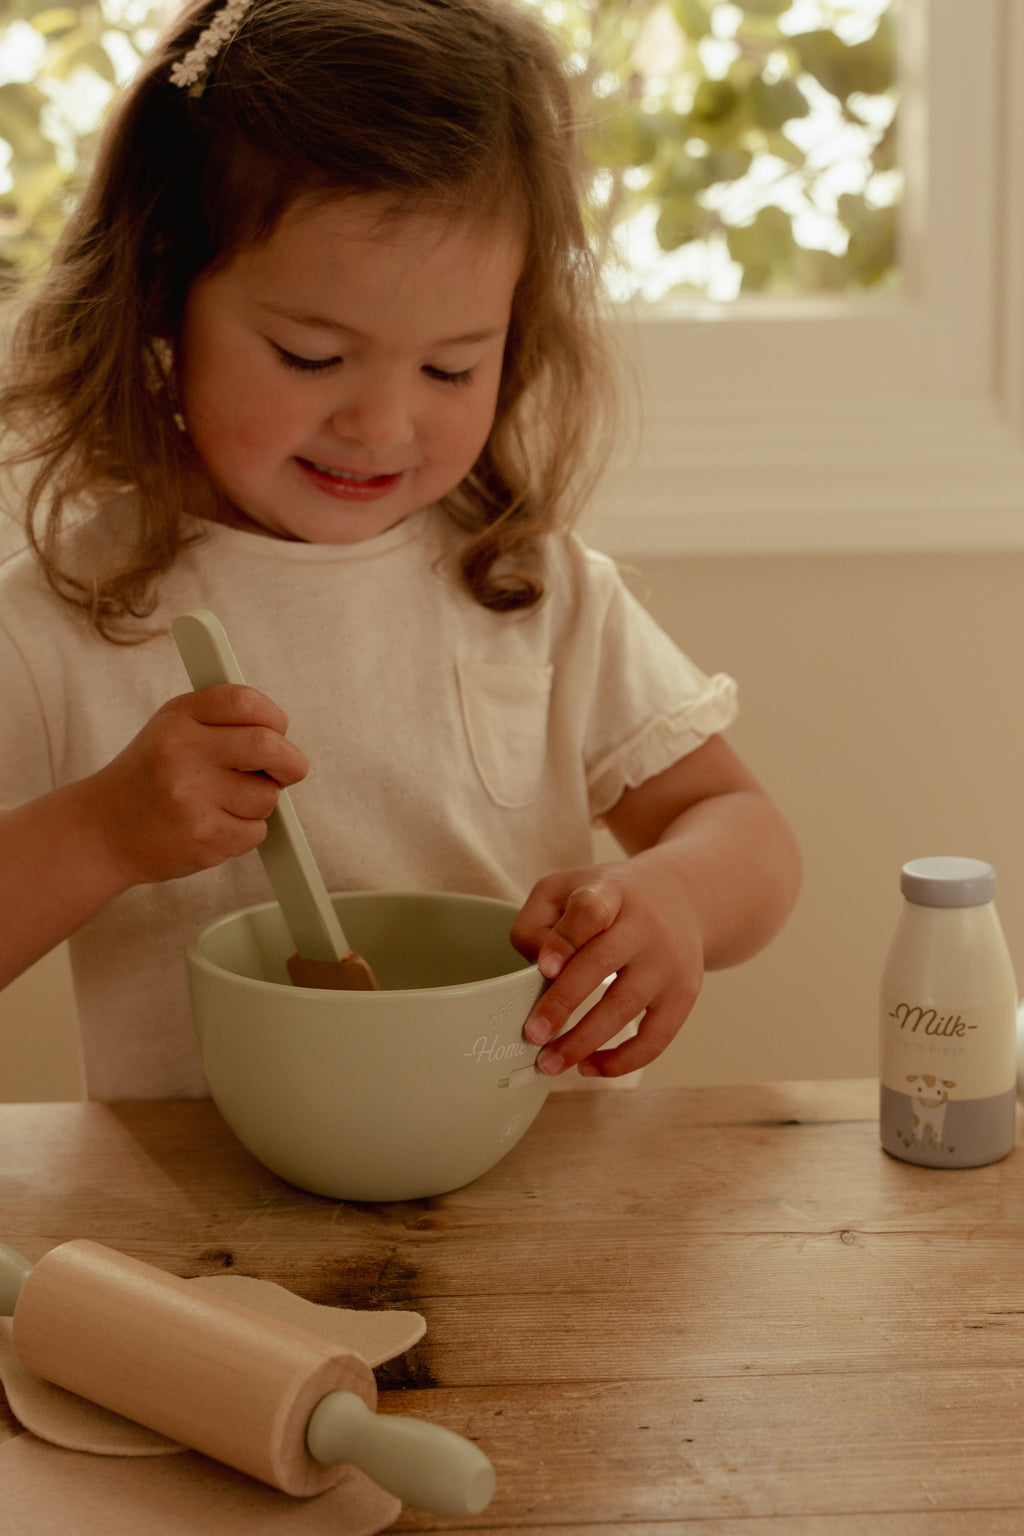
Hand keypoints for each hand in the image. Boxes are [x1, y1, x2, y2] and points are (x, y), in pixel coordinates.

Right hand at [86, 685, 308, 887]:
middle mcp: (181, 752)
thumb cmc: (149, 777)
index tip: (278, 732)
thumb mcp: (170, 729)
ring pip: (267, 795)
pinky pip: (255, 831)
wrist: (102, 831)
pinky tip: (214, 826)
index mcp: (178, 719)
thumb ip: (221, 720)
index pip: (246, 702)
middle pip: (268, 746)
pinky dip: (245, 832)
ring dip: (259, 802)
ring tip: (224, 803)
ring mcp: (191, 797)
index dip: (274, 718)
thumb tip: (281, 733)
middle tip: (288, 770)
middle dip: (290, 762)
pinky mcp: (203, 838)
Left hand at [509, 862, 704, 1078]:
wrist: (681, 896)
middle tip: (533, 1034)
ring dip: (584, 1041)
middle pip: (603, 962)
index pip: (589, 910)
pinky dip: (622, 1061)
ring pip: (626, 1005)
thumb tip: (536, 974)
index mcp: (609, 892)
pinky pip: (656, 1037)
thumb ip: (537, 923)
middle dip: (563, 1002)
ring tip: (549, 1063)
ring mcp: (668, 961)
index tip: (543, 967)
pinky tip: (588, 1067)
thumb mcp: (565, 889)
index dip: (565, 940)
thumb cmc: (607, 899)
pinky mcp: (684, 993)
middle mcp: (644, 925)